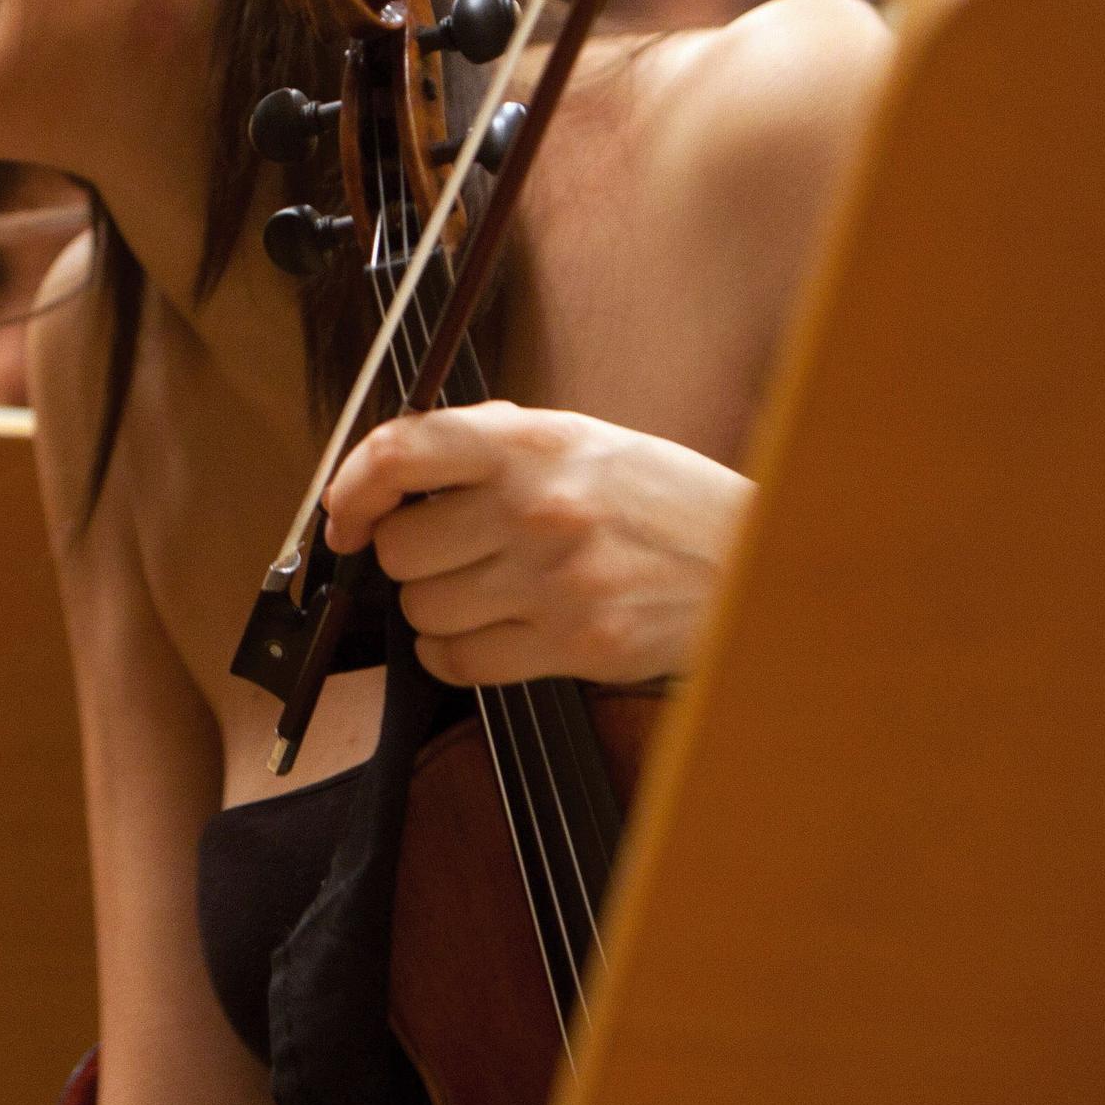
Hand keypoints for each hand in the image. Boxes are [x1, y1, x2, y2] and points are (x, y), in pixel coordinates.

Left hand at [320, 401, 745, 686]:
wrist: (759, 565)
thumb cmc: (666, 503)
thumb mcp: (586, 443)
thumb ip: (495, 444)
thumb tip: (398, 464)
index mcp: (536, 444)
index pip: (403, 451)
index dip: (352, 487)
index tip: (345, 517)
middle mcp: (539, 508)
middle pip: (402, 550)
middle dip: (410, 561)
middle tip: (450, 558)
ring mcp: (556, 580)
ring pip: (424, 610)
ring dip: (436, 611)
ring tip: (484, 595)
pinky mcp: (575, 644)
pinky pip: (460, 662)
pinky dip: (453, 657)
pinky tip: (485, 637)